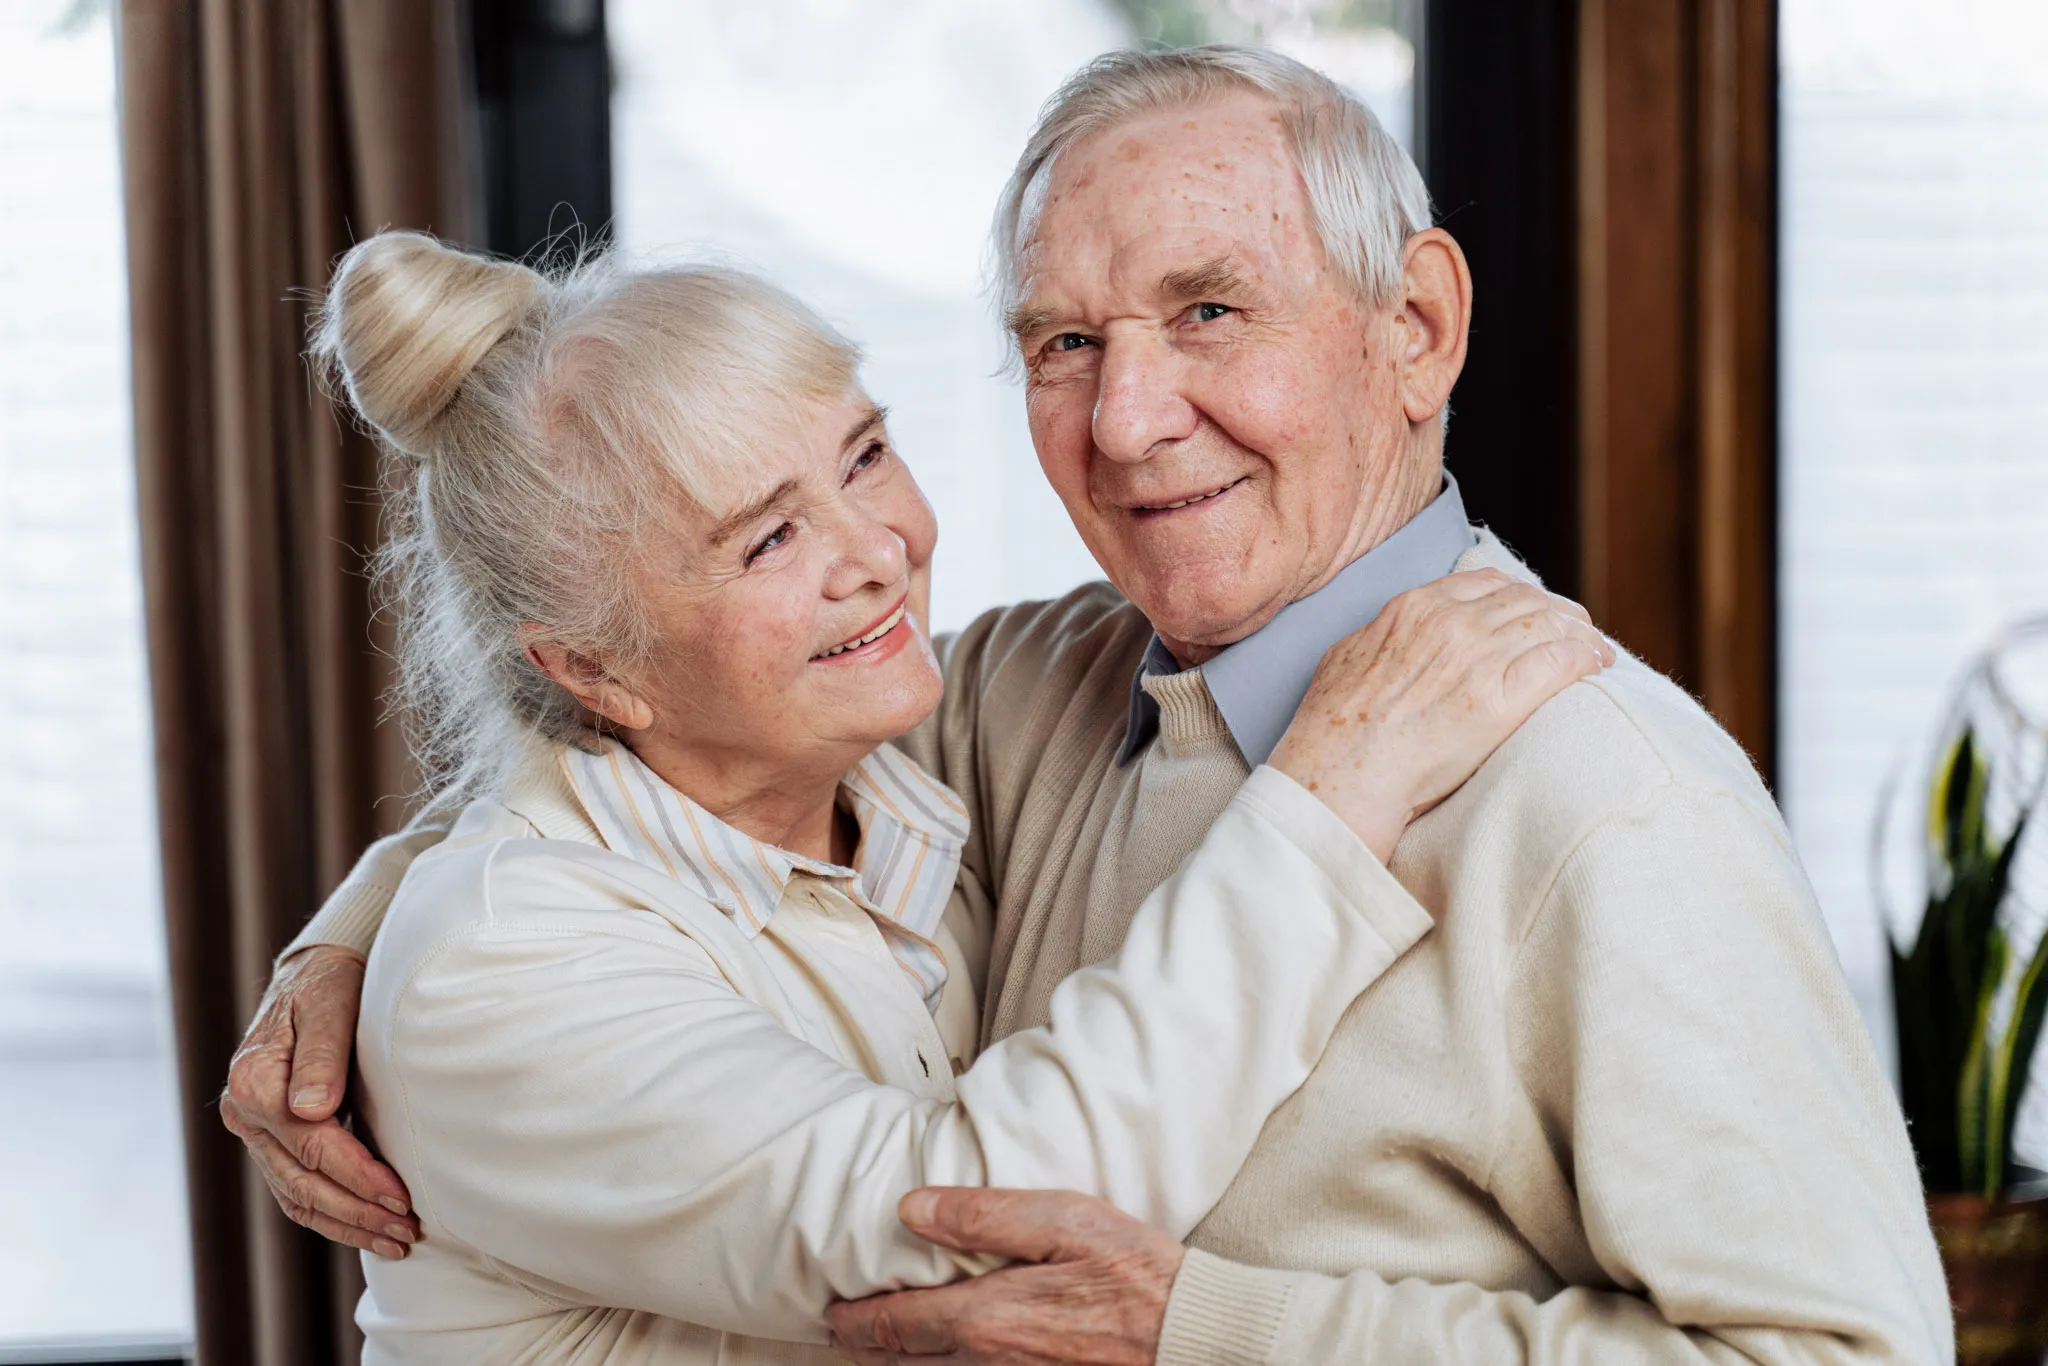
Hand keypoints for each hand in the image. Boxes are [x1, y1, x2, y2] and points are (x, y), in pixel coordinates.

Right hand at [218, 944, 417, 1257]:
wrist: (315, 976)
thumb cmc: (330, 984)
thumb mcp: (331, 1003)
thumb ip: (322, 1053)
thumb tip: (312, 1109)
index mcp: (254, 1081)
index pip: (312, 1144)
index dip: (358, 1175)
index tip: (401, 1195)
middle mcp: (245, 1113)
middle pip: (303, 1181)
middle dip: (358, 1211)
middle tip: (408, 1230)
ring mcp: (255, 1133)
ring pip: (298, 1197)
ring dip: (347, 1224)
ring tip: (397, 1240)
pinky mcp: (272, 1142)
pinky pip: (297, 1192)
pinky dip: (332, 1215)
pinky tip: (368, 1229)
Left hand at [828, 1188, 1181, 1365]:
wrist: (1193, 1339)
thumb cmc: (1139, 1277)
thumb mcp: (1064, 1221)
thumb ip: (983, 1215)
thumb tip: (914, 1209)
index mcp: (988, 1318)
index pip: (897, 1325)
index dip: (857, 1320)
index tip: (833, 1312)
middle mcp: (993, 1363)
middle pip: (909, 1363)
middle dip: (870, 1348)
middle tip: (845, 1334)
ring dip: (905, 1365)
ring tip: (885, 1348)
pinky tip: (953, 1359)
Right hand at [1270, 569, 1613, 860]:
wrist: (1339, 772)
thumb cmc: (1331, 728)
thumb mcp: (1348, 656)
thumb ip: (1383, 636)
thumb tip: (1396, 636)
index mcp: (1413, 609)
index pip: (1484, 583)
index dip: (1518, 594)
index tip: (1532, 608)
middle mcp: (1450, 623)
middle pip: (1524, 600)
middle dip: (1558, 611)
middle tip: (1578, 628)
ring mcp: (1477, 658)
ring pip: (1548, 624)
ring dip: (1580, 633)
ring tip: (1596, 648)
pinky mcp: (1501, 699)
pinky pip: (1560, 662)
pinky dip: (1586, 658)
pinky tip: (1599, 664)